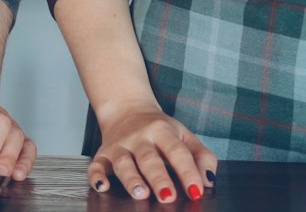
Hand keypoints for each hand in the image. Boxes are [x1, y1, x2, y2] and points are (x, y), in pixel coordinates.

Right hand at [89, 106, 216, 202]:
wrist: (127, 108)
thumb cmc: (160, 129)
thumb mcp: (184, 135)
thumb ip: (201, 156)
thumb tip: (209, 181)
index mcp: (163, 131)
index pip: (177, 151)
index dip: (188, 172)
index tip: (196, 191)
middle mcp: (139, 137)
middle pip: (149, 158)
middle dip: (158, 178)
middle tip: (168, 197)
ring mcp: (120, 145)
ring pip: (123, 162)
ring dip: (131, 178)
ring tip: (141, 194)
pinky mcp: (103, 154)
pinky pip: (96, 165)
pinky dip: (96, 176)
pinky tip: (102, 186)